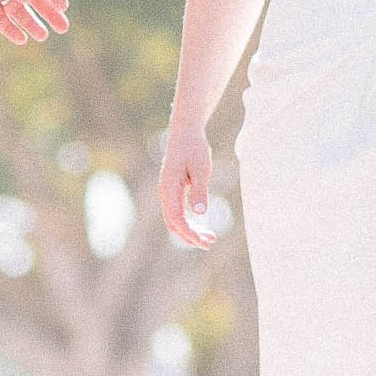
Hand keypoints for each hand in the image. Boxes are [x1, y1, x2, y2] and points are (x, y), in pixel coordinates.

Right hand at [158, 121, 218, 247]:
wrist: (185, 132)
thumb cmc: (193, 147)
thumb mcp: (201, 167)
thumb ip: (199, 190)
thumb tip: (200, 212)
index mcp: (169, 188)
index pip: (176, 219)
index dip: (188, 233)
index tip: (203, 241)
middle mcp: (165, 193)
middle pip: (173, 224)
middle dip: (190, 237)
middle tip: (210, 243)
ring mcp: (167, 193)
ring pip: (175, 220)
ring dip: (190, 231)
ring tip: (210, 238)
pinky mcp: (173, 191)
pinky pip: (178, 213)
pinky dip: (189, 223)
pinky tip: (202, 226)